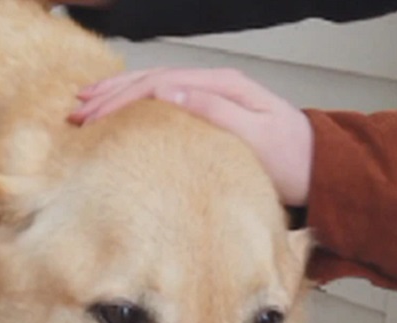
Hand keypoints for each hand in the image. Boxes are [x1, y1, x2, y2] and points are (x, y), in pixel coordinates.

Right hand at [69, 68, 312, 206]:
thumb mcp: (255, 135)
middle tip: (76, 111)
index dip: (121, 98)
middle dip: (111, 95)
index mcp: (222, 86)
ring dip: (118, 96)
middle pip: (152, 81)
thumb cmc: (291, 159)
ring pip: (155, 88)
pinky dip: (137, 105)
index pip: (159, 83)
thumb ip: (213, 110)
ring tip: (86, 105)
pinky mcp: (211, 113)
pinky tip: (119, 111)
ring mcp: (212, 97)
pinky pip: (166, 101)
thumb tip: (168, 89)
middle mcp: (214, 86)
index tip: (92, 115)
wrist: (320, 169)